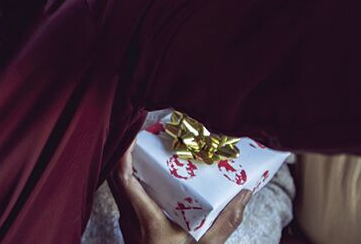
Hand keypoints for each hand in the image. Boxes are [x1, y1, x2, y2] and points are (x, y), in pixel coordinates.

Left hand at [110, 145, 248, 243]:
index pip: (124, 179)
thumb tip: (244, 194)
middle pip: (115, 177)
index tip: (134, 134)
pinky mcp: (128, 227)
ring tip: (142, 148)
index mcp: (145, 219)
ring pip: (116, 187)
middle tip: (142, 134)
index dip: (125, 153)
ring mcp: (126, 223)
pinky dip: (129, 181)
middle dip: (125, 152)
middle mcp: (130, 218)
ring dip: (125, 165)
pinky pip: (122, 197)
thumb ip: (226, 221)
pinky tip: (145, 176)